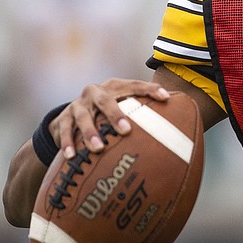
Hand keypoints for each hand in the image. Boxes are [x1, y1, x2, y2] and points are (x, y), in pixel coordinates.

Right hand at [50, 78, 169, 159]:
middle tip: (126, 131)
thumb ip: (145, 114)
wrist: (71, 114)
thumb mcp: (124, 108)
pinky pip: (64, 130)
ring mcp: (78, 105)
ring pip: (83, 116)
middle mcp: (95, 92)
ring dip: (90, 132)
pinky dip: (67, 143)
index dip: (150, 90)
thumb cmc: (109, 113)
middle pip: (105, 100)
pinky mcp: (63, 118)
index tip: (165, 98)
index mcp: (114, 87)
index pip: (134, 85)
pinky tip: (72, 156)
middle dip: (115, 115)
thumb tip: (180, 132)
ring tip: (98, 148)